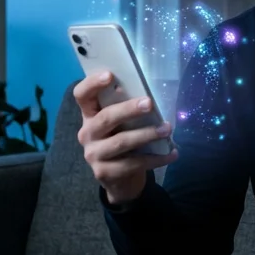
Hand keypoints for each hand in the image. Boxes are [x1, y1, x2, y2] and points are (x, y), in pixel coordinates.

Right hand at [74, 71, 178, 204]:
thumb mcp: (121, 124)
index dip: (92, 84)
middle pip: (105, 118)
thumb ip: (125, 108)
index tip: (110, 75)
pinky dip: (156, 158)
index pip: (82, 95)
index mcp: (89, 115)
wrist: (120, 180)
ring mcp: (94, 154)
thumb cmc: (122, 140)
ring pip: (121, 142)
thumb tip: (146, 93)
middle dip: (128, 109)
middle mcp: (86, 133)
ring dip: (147, 134)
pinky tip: (172, 153)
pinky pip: (133, 163)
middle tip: (149, 104)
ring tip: (167, 129)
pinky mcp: (105, 172)